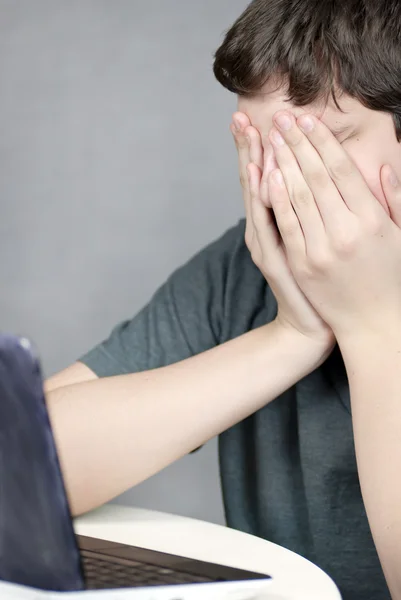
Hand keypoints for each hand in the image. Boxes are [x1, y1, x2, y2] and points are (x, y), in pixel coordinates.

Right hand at [231, 112, 335, 350]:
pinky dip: (263, 198)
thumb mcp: (311, 239)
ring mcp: (266, 244)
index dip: (256, 148)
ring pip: (258, 197)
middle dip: (247, 148)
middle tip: (239, 116)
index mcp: (274, 222)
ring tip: (248, 133)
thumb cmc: (317, 282)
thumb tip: (311, 176)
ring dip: (252, 163)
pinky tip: (260, 174)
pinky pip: (269, 222)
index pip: (264, 177)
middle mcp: (264, 230)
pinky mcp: (274, 260)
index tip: (253, 116)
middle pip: (253, 181)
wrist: (309, 326)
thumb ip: (307, 209)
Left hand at [267, 110, 400, 339]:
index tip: (308, 120)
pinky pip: (286, 224)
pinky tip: (266, 174)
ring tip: (271, 137)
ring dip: (282, 162)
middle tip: (282, 118)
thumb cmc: (391, 278)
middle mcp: (345, 231)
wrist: (373, 324)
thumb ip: (395, 199)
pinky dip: (275, 197)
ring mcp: (320, 249)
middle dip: (297, 143)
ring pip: (297, 195)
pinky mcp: (302, 265)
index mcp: (372, 219)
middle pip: (315, 176)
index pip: (342, 170)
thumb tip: (383, 165)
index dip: (322, 141)